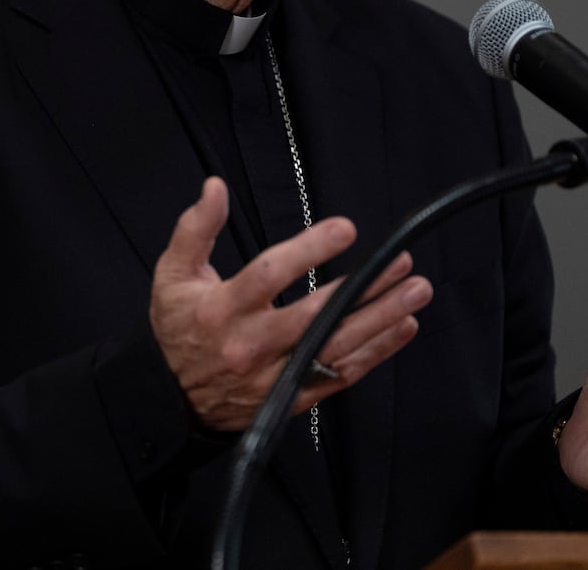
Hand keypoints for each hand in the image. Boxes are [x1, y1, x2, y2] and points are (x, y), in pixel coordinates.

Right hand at [149, 177, 432, 430]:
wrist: (172, 400)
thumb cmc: (178, 328)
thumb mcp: (173, 273)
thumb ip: (196, 228)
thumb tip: (215, 186)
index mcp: (220, 310)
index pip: (270, 274)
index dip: (309, 251)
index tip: (345, 230)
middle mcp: (250, 345)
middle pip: (315, 316)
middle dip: (363, 290)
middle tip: (400, 265)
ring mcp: (274, 376)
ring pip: (336, 348)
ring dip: (381, 320)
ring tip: (415, 292)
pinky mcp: (291, 398)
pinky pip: (339, 375)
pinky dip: (375, 352)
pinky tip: (402, 328)